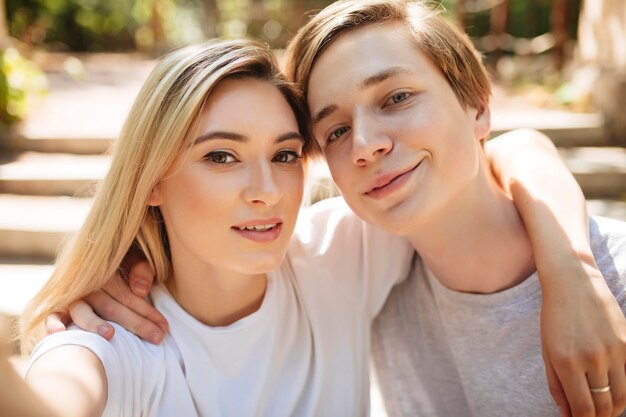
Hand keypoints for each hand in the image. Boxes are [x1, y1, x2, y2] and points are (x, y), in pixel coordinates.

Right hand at [45, 259, 166, 343]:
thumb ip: (141, 269)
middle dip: (136, 324)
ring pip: (83, 311)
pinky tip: (60, 333)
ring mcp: (72, 296)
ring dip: (95, 324)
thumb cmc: (122, 263)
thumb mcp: (136, 258)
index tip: (164, 327)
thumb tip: (140, 290)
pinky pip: (53, 314)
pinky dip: (54, 323)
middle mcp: (87, 284)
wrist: (96, 257)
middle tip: (157, 337)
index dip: (147, 311)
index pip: (128, 295)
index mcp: (107, 271)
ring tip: (110, 335)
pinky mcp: (60, 306)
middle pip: (110, 306)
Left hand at [541, 260, 625, 416]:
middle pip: (603, 406)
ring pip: (621, 396)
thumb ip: (556, 385)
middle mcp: (592, 358)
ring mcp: (613, 351)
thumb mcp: (547, 351)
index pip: (582, 409)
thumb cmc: (554, 317)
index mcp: (566, 362)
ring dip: (613, 409)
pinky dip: (623, 390)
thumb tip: (567, 415)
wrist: (574, 282)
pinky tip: (614, 392)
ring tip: (604, 411)